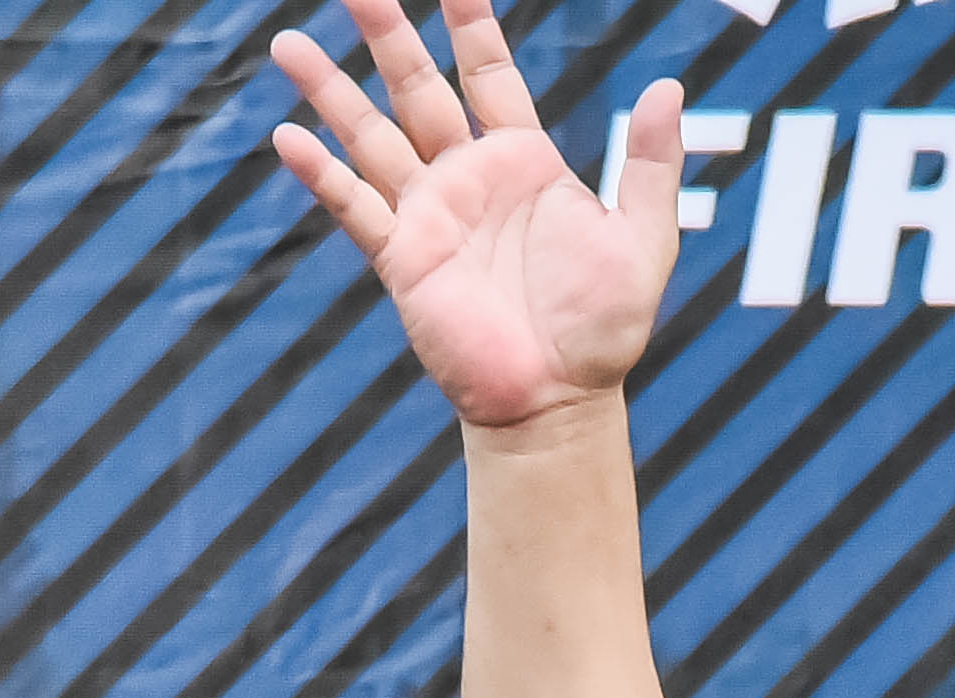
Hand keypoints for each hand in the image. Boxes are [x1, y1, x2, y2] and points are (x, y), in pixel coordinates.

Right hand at [267, 0, 683, 431]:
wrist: (559, 402)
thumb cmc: (604, 329)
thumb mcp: (645, 237)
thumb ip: (653, 163)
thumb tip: (667, 89)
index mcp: (523, 160)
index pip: (488, 71)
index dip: (470, 23)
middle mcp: (467, 177)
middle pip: (415, 86)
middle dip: (385, 33)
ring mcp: (429, 216)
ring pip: (370, 136)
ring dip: (329, 91)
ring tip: (288, 44)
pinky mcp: (403, 261)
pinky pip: (355, 208)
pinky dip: (321, 175)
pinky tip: (287, 139)